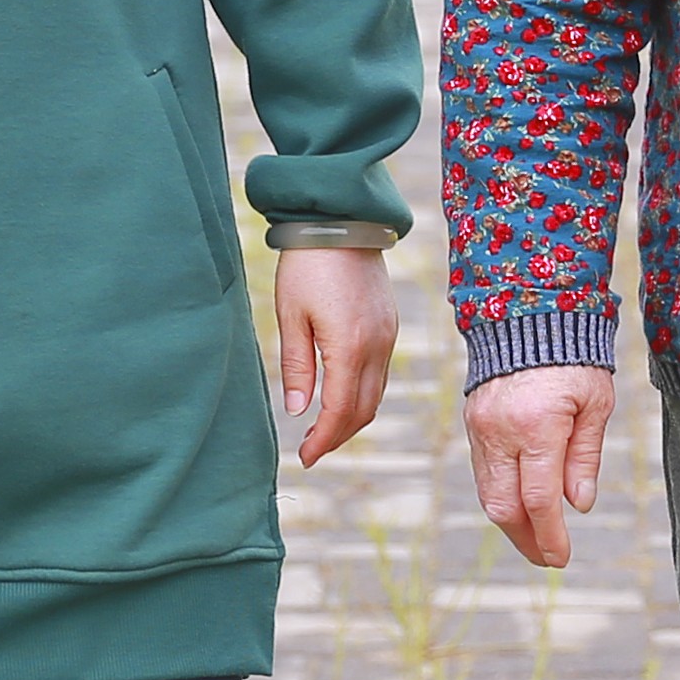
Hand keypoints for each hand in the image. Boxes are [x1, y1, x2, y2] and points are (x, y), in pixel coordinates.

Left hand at [273, 246, 398, 467]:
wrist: (341, 222)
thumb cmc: (307, 266)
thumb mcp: (291, 316)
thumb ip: (296, 366)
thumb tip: (298, 411)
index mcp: (349, 347)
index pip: (340, 411)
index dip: (323, 440)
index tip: (305, 458)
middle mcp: (376, 347)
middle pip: (364, 410)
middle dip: (338, 436)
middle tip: (311, 451)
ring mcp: (388, 336)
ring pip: (376, 394)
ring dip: (352, 418)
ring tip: (324, 430)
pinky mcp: (389, 325)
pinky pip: (381, 373)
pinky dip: (363, 394)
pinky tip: (342, 395)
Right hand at [464, 363, 612, 566]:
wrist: (528, 312)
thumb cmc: (573, 357)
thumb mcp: (595, 403)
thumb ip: (585, 456)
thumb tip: (579, 505)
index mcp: (537, 426)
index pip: (539, 499)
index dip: (550, 536)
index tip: (561, 558)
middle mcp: (501, 431)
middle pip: (503, 506)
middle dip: (525, 539)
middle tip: (548, 557)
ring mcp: (481, 427)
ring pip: (488, 493)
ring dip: (511, 521)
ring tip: (537, 538)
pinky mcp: (473, 422)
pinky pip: (484, 471)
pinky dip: (501, 494)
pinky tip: (521, 503)